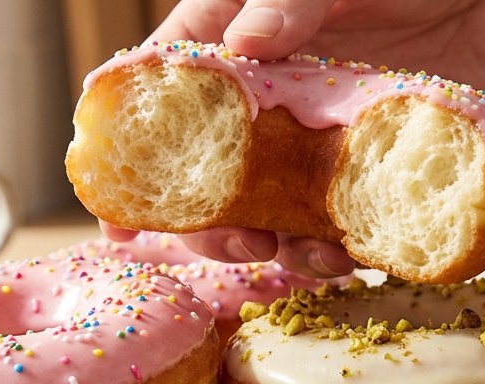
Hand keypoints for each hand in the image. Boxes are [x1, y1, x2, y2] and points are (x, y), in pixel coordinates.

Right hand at [97, 1, 484, 278]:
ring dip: (270, 247)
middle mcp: (263, 107)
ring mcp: (312, 146)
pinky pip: (336, 224)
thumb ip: (288, 0)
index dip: (132, 159)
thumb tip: (244, 44)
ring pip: (266, 213)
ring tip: (293, 255)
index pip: (160, 102)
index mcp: (233, 50)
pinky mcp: (365, 173)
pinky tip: (344, 256)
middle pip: (205, 179)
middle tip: (233, 242)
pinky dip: (334, 250)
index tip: (119, 216)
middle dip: (207, 225)